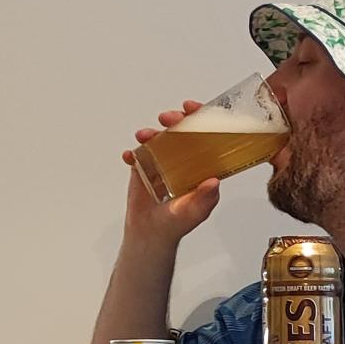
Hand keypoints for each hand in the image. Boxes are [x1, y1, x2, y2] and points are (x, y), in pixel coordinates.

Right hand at [122, 100, 219, 245]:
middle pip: (181, 132)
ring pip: (158, 139)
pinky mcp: (143, 167)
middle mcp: (183, 160)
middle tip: (168, 119)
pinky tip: (130, 156)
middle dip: (175, 120)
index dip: (201, 119)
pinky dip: (133, 153)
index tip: (193, 109)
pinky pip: (137, 155)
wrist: (150, 234)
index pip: (205, 136)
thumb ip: (205, 198)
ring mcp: (162, 162)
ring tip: (144, 137)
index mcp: (200, 166)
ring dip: (150, 134)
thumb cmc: (176, 223)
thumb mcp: (194, 212)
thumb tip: (214, 182)